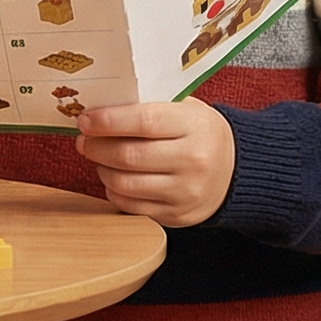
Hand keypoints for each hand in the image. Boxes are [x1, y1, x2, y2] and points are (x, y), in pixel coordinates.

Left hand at [75, 99, 234, 226]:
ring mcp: (186, 192)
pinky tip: (113, 178)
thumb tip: (101, 105)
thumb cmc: (201, 133)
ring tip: (97, 158)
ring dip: (102, 169)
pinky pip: (133, 206)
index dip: (107, 121)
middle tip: (84, 139)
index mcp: (194, 126)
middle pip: (129, 155)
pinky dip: (114, 191)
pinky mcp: (178, 215)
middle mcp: (193, 161)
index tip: (86, 120)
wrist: (236, 170)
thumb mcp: (186, 109)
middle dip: (97, 147)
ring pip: (127, 184)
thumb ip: (150, 106)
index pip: (142, 121)